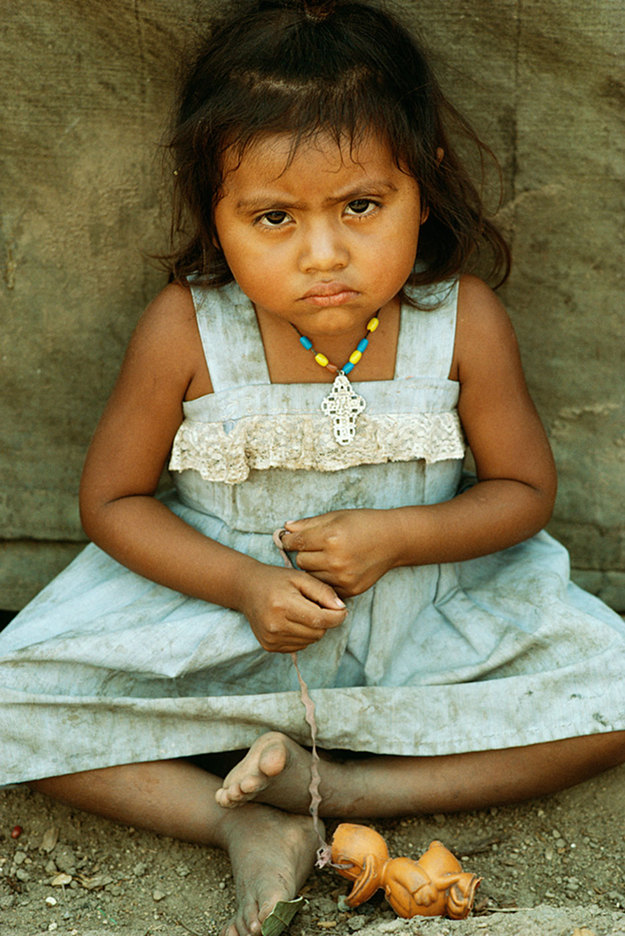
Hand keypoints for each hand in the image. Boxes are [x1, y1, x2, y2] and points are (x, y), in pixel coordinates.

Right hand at [238, 564, 346, 652]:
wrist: (247, 590)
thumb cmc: (276, 580)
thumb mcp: (300, 577)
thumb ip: (323, 591)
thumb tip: (342, 609)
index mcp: (283, 605)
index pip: (320, 619)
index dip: (337, 616)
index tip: (342, 610)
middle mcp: (275, 625)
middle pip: (317, 632)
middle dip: (324, 621)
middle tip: (318, 606)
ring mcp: (271, 638)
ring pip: (310, 641)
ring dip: (313, 629)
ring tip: (303, 612)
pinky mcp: (269, 646)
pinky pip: (299, 646)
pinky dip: (303, 636)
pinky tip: (293, 621)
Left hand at [279, 509, 396, 597]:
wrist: (393, 539)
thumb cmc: (363, 523)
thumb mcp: (336, 516)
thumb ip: (309, 523)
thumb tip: (286, 528)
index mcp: (330, 537)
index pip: (296, 543)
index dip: (289, 540)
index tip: (289, 539)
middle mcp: (336, 560)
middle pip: (301, 561)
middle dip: (304, 553)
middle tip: (314, 547)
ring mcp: (343, 577)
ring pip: (311, 576)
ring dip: (314, 568)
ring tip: (325, 558)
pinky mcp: (350, 590)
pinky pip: (326, 587)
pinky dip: (326, 579)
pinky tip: (335, 568)